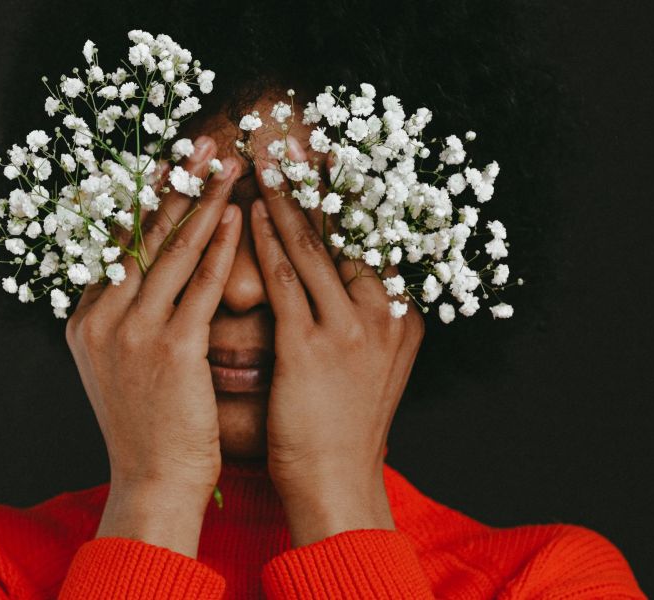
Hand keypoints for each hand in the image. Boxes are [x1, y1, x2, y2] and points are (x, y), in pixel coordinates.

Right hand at [65, 137, 241, 557]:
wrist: (153, 481)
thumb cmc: (147, 426)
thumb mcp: (120, 365)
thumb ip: (126, 319)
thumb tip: (151, 276)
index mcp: (85, 319)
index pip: (115, 244)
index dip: (144, 199)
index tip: (169, 164)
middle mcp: (100, 318)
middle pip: (141, 235)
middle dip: (174, 186)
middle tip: (201, 145)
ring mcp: (132, 332)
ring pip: (171, 251)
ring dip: (202, 203)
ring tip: (225, 167)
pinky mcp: (171, 349)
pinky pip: (200, 285)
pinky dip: (219, 247)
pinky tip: (236, 216)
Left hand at [250, 136, 424, 547]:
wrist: (337, 480)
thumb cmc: (344, 423)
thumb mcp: (372, 363)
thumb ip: (366, 317)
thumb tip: (345, 276)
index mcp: (403, 314)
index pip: (375, 239)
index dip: (352, 196)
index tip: (331, 158)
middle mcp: (386, 313)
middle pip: (349, 231)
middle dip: (318, 185)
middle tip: (295, 143)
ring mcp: (352, 328)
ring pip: (315, 247)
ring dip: (286, 201)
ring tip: (266, 164)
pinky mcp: (312, 346)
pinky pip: (285, 279)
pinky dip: (267, 241)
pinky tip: (250, 214)